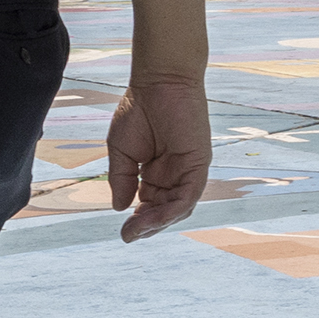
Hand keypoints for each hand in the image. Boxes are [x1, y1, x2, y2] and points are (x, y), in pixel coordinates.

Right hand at [107, 74, 209, 240]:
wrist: (158, 82)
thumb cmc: (139, 109)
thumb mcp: (120, 151)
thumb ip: (120, 179)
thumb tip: (119, 207)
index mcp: (156, 172)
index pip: (151, 204)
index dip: (139, 220)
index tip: (124, 232)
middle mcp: (175, 174)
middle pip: (166, 210)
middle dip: (147, 226)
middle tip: (128, 235)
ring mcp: (189, 170)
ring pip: (179, 207)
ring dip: (159, 222)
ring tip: (136, 230)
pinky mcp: (199, 163)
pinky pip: (189, 194)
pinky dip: (172, 209)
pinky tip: (152, 216)